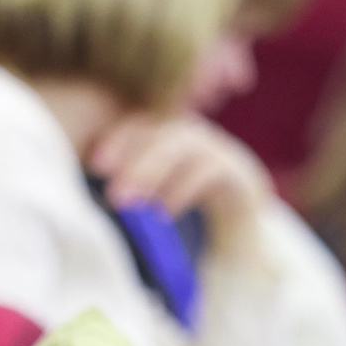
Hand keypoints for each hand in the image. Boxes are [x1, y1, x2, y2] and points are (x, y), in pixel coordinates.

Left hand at [88, 113, 272, 254]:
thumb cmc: (194, 202)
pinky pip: (209, 171)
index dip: (119, 139)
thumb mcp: (162, 186)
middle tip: (112, 194)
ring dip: (153, 173)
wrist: (250, 221)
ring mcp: (223, 151)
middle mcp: (199, 135)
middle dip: (134, 161)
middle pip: (164, 134)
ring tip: (129, 203)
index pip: (144, 124)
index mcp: (176, 134)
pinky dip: (182, 190)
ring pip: (184, 148)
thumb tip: (97, 183)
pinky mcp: (241, 173)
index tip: (95, 165)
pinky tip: (163, 212)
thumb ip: (136, 180)